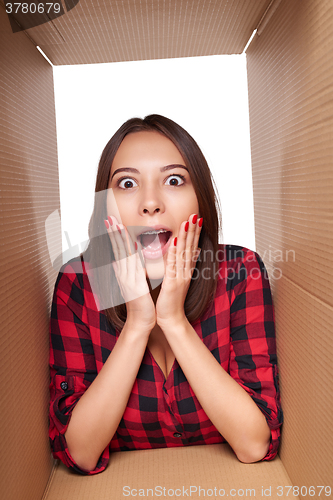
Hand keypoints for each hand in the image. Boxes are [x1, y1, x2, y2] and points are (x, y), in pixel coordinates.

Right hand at [105, 216, 155, 330]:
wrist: (141, 322)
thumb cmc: (141, 304)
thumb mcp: (133, 284)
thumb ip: (128, 272)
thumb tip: (120, 261)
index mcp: (124, 273)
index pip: (117, 250)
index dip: (114, 235)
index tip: (111, 221)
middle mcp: (123, 274)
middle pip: (117, 249)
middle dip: (113, 232)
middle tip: (109, 217)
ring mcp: (127, 279)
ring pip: (123, 254)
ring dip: (120, 239)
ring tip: (116, 225)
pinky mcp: (135, 285)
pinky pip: (134, 267)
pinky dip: (133, 255)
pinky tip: (133, 245)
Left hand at [155, 214, 201, 327]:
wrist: (171, 319)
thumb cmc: (172, 300)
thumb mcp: (179, 280)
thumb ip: (185, 266)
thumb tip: (193, 252)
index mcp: (186, 271)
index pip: (193, 248)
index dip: (195, 233)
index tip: (197, 219)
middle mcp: (186, 272)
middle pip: (191, 247)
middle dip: (193, 230)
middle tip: (195, 214)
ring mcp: (180, 277)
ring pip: (184, 253)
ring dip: (186, 236)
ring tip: (188, 221)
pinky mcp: (172, 283)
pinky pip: (173, 265)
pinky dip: (174, 252)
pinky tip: (175, 241)